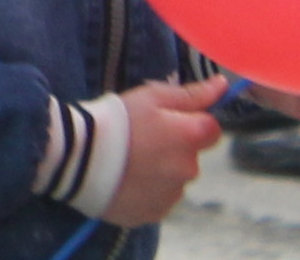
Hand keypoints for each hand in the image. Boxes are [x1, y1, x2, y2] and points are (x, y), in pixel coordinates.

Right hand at [103, 78, 225, 225]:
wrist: (77, 157)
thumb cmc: (115, 119)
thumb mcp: (149, 97)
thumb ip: (190, 94)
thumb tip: (222, 86)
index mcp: (191, 138)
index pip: (211, 129)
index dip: (190, 121)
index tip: (164, 119)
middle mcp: (190, 170)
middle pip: (189, 156)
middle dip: (172, 148)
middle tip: (137, 139)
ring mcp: (172, 195)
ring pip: (173, 179)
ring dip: (158, 170)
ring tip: (125, 162)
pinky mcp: (153, 213)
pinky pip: (156, 199)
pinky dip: (145, 190)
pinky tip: (122, 180)